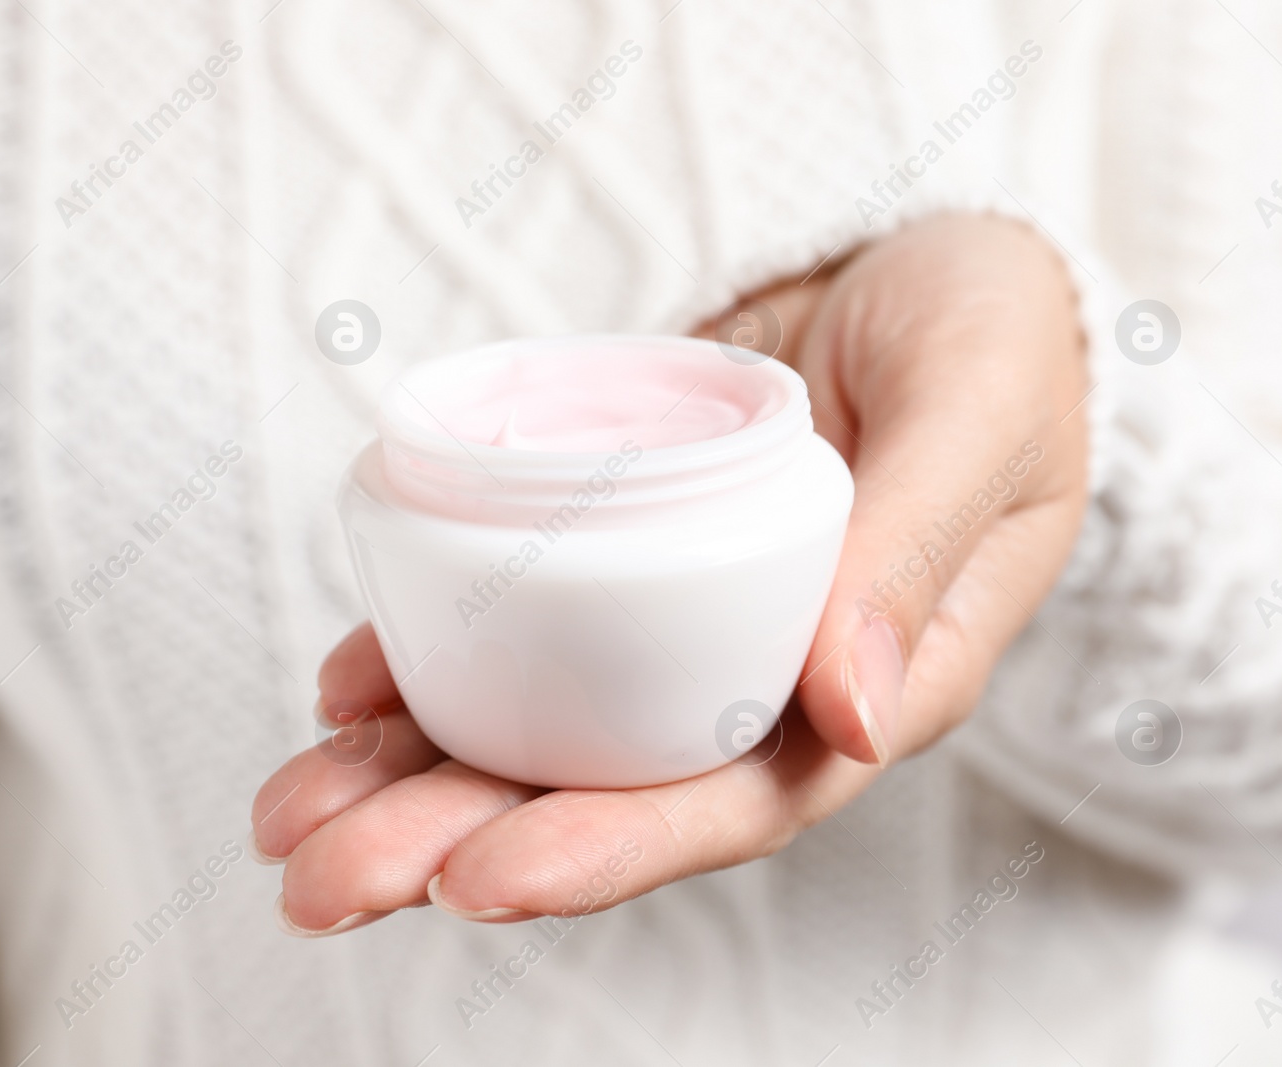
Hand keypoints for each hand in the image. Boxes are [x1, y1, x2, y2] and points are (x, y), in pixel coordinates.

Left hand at [250, 214, 1089, 933]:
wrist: (924, 266)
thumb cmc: (993, 339)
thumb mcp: (979, 414)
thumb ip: (917, 548)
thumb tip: (849, 715)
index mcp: (869, 683)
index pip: (732, 799)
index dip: (609, 849)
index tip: (480, 879)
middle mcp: (758, 678)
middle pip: (602, 790)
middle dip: (453, 843)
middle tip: (318, 880)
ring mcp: (678, 623)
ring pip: (536, 730)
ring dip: (405, 781)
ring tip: (288, 820)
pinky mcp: (617, 557)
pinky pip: (510, 630)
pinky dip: (422, 665)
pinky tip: (342, 695)